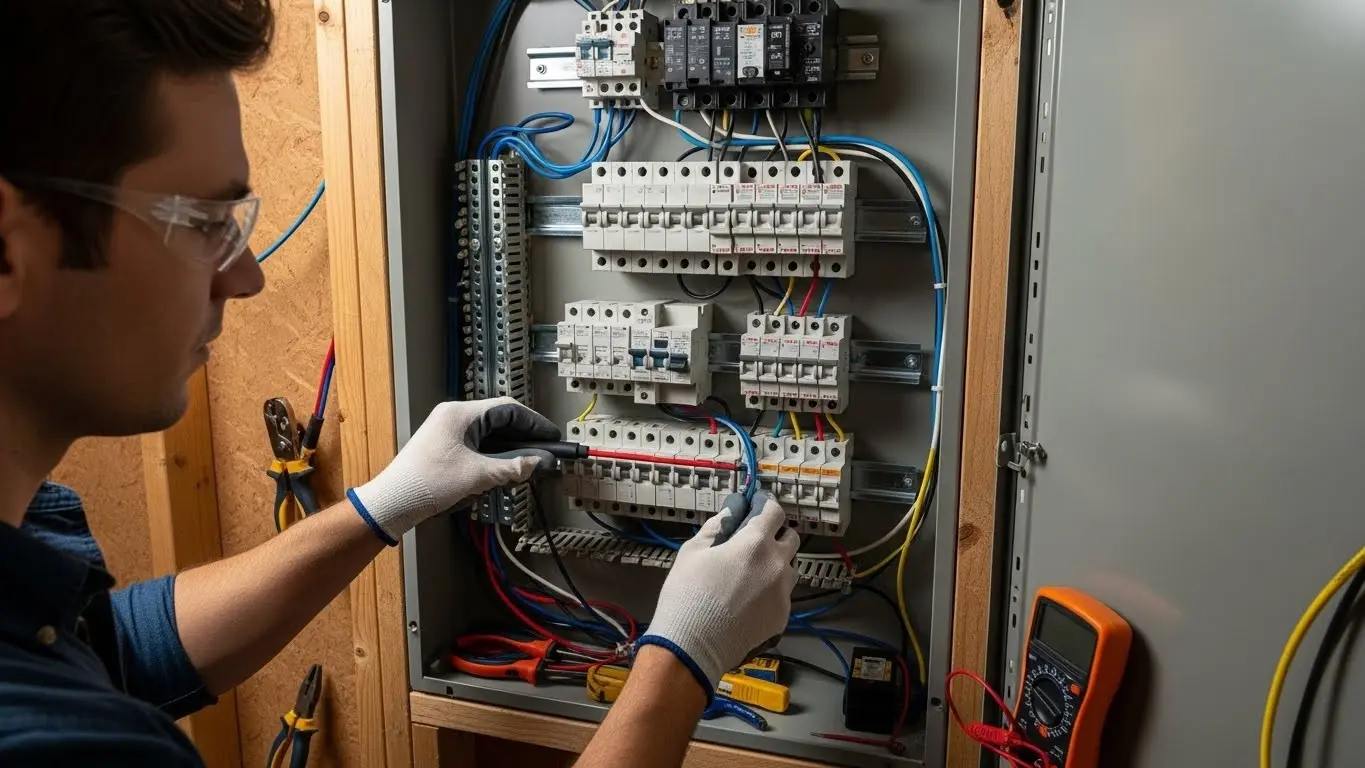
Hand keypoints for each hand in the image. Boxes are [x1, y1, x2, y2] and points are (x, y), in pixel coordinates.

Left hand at [348, 397, 559, 542]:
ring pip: (491, 436)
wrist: (393, 503)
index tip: (552, 438)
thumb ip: (513, 467)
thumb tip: (539, 463)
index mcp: (460, 414)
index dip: (534, 424)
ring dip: (510, 451)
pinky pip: (478, 447)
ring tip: (528, 467)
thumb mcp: (478, 475)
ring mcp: (448, 433)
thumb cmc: (425, 484)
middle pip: (501, 422)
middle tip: (545, 454)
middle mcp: (454, 418)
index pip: (508, 409)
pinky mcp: (445, 449)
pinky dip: (494, 459)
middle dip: (524, 439)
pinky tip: (504, 473)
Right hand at [636, 491, 798, 697]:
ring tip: (752, 573)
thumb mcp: (694, 551)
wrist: (693, 646)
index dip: (764, 504)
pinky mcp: (782, 617)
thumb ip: (718, 526)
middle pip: (791, 537)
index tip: (755, 504)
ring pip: (790, 567)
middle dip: (775, 533)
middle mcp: (777, 565)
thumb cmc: (687, 594)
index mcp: (756, 543)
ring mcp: (783, 594)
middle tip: (753, 540)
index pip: (774, 511)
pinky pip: (783, 595)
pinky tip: (750, 600)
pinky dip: (771, 591)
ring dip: (776, 563)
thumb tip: (733, 510)